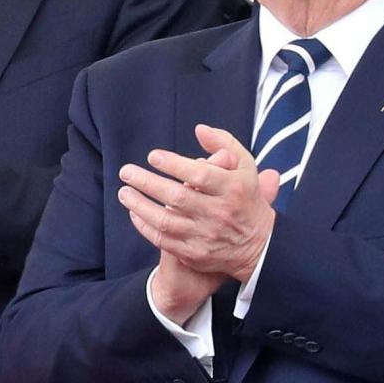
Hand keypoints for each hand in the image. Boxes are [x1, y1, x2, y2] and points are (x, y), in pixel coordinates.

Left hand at [121, 123, 276, 321]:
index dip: (173, 165)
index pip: (199, 175)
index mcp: (233, 189)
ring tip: (124, 192)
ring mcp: (206, 235)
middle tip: (126, 172)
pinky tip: (134, 213)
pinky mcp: (195, 254)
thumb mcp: (245, 167)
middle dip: (147, 182)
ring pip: (165, 220)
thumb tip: (199, 129)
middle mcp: (219, 213)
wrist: (259, 245)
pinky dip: (145, 226)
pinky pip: (163, 240)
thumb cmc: (245, 198)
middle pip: (177, 197)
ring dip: (140, 205)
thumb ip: (224, 144)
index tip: (153, 156)